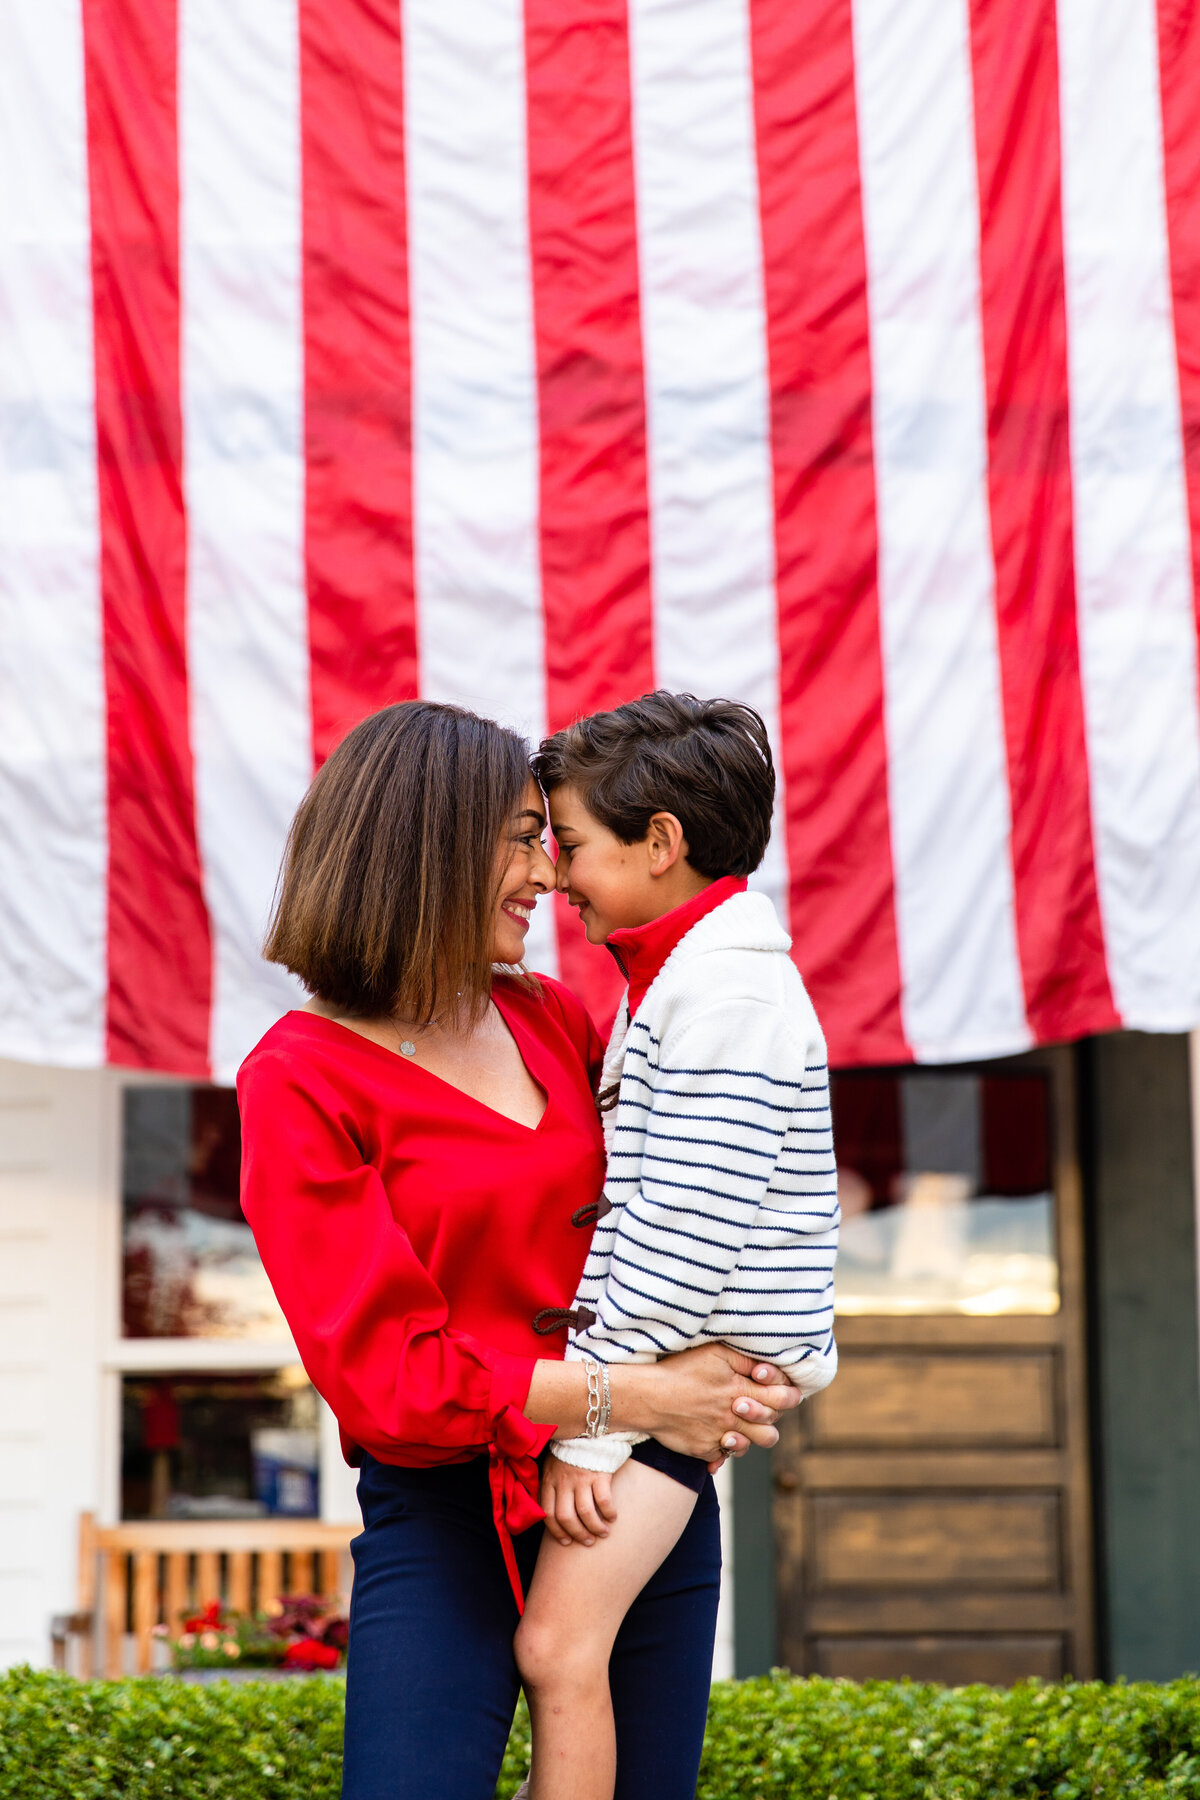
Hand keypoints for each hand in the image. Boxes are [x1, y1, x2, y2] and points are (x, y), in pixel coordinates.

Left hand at [540, 1455, 617, 1547]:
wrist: (587, 1427)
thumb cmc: (569, 1450)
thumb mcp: (552, 1465)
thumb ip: (550, 1486)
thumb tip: (550, 1513)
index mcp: (549, 1480)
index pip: (548, 1513)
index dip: (557, 1531)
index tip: (566, 1542)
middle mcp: (563, 1481)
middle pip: (566, 1517)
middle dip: (577, 1534)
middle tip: (587, 1541)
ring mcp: (581, 1477)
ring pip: (585, 1512)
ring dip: (594, 1527)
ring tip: (602, 1533)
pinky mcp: (599, 1473)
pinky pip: (604, 1500)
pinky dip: (609, 1512)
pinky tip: (612, 1517)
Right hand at [622, 1345, 801, 1461]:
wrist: (647, 1397)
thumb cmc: (680, 1370)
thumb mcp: (714, 1353)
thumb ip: (744, 1360)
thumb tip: (766, 1369)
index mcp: (740, 1391)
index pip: (782, 1399)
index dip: (790, 1395)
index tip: (788, 1392)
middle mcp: (734, 1418)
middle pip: (771, 1431)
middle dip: (771, 1420)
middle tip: (758, 1407)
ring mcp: (719, 1437)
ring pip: (750, 1447)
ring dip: (750, 1437)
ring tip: (740, 1425)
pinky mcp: (704, 1451)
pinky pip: (723, 1457)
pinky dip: (722, 1448)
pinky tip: (714, 1433)